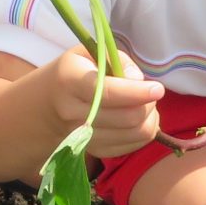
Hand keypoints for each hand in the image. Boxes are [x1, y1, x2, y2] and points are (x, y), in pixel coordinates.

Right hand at [46, 48, 162, 158]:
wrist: (48, 103)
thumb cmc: (75, 71)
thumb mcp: (91, 53)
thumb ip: (118, 61)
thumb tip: (138, 82)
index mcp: (69, 81)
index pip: (108, 93)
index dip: (138, 93)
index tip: (158, 88)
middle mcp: (71, 113)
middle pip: (126, 117)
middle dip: (148, 104)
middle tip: (151, 92)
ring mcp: (82, 137)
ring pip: (134, 134)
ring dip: (150, 119)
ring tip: (145, 105)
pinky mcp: (94, 151)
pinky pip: (131, 147)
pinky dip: (143, 133)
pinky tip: (139, 119)